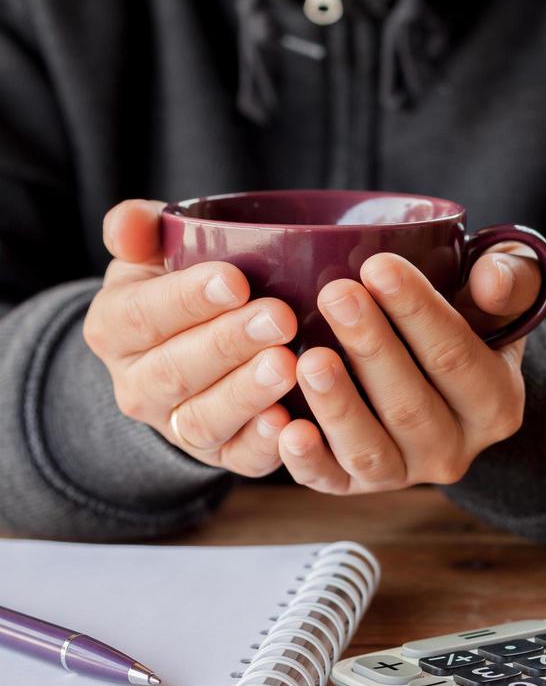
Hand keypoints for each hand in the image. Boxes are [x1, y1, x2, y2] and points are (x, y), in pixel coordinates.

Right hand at [83, 200, 296, 476]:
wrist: (191, 341)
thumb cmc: (180, 283)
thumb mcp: (153, 250)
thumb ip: (138, 228)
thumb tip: (128, 226)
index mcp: (114, 327)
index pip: (142, 315)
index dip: (186, 300)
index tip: (235, 280)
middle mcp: (136, 385)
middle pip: (174, 370)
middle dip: (228, 344)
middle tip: (279, 318)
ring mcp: (175, 426)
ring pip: (202, 420)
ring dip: (246, 394)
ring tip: (286, 366)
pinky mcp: (219, 455)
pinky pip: (237, 459)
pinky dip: (263, 446)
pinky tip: (290, 423)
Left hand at [277, 247, 540, 493]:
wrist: (440, 374)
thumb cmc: (467, 317)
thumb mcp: (502, 292)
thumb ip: (510, 280)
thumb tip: (490, 278)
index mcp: (495, 403)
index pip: (456, 357)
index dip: (418, 312)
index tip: (379, 266)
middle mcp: (454, 449)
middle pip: (410, 405)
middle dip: (370, 348)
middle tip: (335, 295)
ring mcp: (404, 472)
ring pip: (370, 449)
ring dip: (338, 406)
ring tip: (309, 358)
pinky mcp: (356, 485)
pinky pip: (330, 481)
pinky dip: (307, 461)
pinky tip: (286, 429)